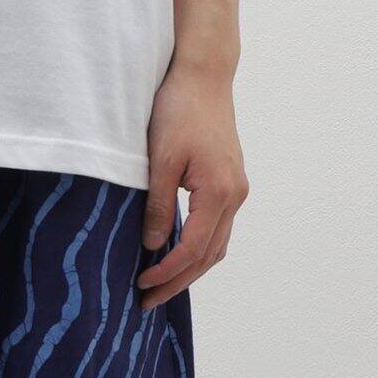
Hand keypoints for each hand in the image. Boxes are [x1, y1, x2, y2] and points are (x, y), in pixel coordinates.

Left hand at [138, 60, 248, 308]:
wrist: (203, 76)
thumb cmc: (179, 110)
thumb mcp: (160, 160)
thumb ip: (158, 206)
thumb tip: (154, 246)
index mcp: (219, 192)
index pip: (193, 249)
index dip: (167, 273)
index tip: (141, 286)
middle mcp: (235, 195)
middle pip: (208, 256)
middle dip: (177, 282)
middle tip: (146, 302)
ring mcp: (236, 190)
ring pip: (216, 246)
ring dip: (189, 270)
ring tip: (159, 287)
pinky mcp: (229, 183)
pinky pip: (217, 229)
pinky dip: (198, 250)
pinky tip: (175, 257)